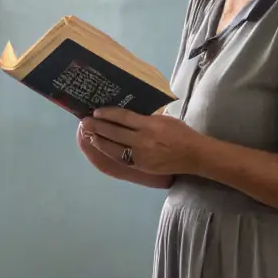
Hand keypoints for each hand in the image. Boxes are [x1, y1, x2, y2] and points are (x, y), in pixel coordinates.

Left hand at [80, 108, 204, 176]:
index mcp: (150, 124)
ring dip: (99, 140)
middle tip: (84, 122)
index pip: (123, 117)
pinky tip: (102, 147)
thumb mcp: (164, 119)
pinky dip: (109, 152)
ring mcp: (141, 154)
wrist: (193, 155)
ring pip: (113, 147)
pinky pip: (120, 158)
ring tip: (89, 135)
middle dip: (97, 126)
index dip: (107, 114)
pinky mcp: (141, 165)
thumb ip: (145, 118)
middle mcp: (143, 139)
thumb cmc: (180, 133)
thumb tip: (126, 116)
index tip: (96, 112)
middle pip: (114, 132)